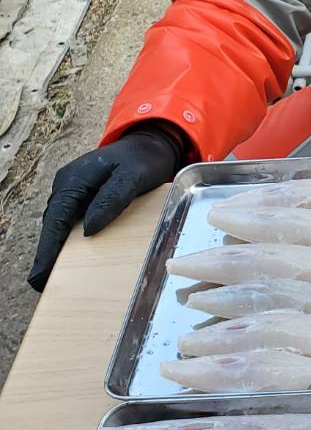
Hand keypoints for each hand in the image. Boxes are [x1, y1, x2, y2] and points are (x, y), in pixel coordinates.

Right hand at [28, 125, 186, 292]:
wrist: (150, 145)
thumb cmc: (143, 160)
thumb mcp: (132, 176)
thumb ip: (112, 199)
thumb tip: (89, 229)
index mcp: (74, 180)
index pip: (56, 220)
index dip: (47, 249)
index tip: (41, 274)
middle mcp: (68, 187)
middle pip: (53, 225)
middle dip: (47, 254)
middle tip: (42, 284)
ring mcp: (74, 193)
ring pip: (60, 225)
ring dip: (56, 249)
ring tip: (52, 279)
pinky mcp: (84, 199)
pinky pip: (72, 222)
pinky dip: (69, 241)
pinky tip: (71, 259)